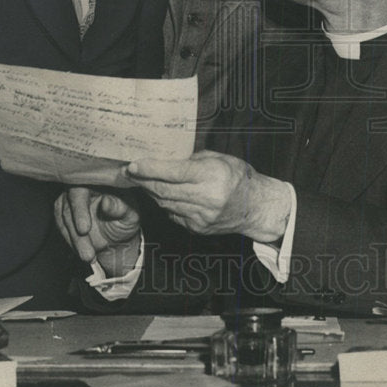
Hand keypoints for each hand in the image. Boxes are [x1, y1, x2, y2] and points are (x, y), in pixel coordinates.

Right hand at [55, 187, 140, 276]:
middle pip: (69, 205)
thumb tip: (106, 202)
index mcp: (99, 179)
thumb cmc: (127, 218)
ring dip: (74, 241)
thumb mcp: (130, 214)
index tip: (84, 229)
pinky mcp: (63, 212)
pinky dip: (71, 242)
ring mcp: (70, 198)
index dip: (80, 209)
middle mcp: (81, 184)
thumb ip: (119, 207)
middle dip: (77, 232)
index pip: (82, 188)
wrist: (119, 233)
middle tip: (88, 252)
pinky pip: (62, 228)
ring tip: (89, 256)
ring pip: (64, 219)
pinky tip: (82, 251)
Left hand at [125, 150, 291, 242]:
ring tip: (143, 181)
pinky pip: (173, 214)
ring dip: (151, 192)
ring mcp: (200, 216)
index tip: (133, 165)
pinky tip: (163, 195)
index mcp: (212, 176)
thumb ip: (193, 160)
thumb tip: (167, 159)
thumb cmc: (240, 178)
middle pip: (164, 190)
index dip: (150, 169)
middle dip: (144, 180)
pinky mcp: (197, 228)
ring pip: (165, 203)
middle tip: (130, 172)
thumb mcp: (220, 159)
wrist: (256, 207)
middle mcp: (205, 198)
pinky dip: (165, 204)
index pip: (173, 173)